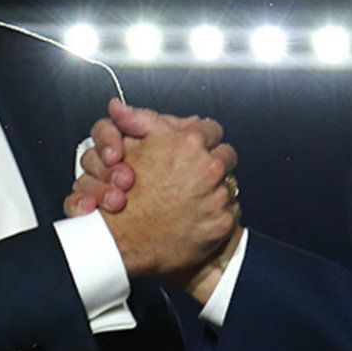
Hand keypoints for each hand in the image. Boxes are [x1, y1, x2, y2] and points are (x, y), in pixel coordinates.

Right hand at [75, 104, 239, 283]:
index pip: (211, 129)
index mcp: (189, 143)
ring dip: (216, 188)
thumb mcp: (128, 149)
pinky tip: (196, 216)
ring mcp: (219, 196)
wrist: (124, 244)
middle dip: (212, 162)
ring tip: (192, 198)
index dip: (201, 139)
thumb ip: (137, 121)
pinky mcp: (223, 222)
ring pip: (230, 183)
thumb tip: (121, 106)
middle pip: (226, 154)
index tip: (194, 149)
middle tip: (193, 175)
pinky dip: (217, 213)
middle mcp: (209, 167)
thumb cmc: (125, 198)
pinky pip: (230, 210)